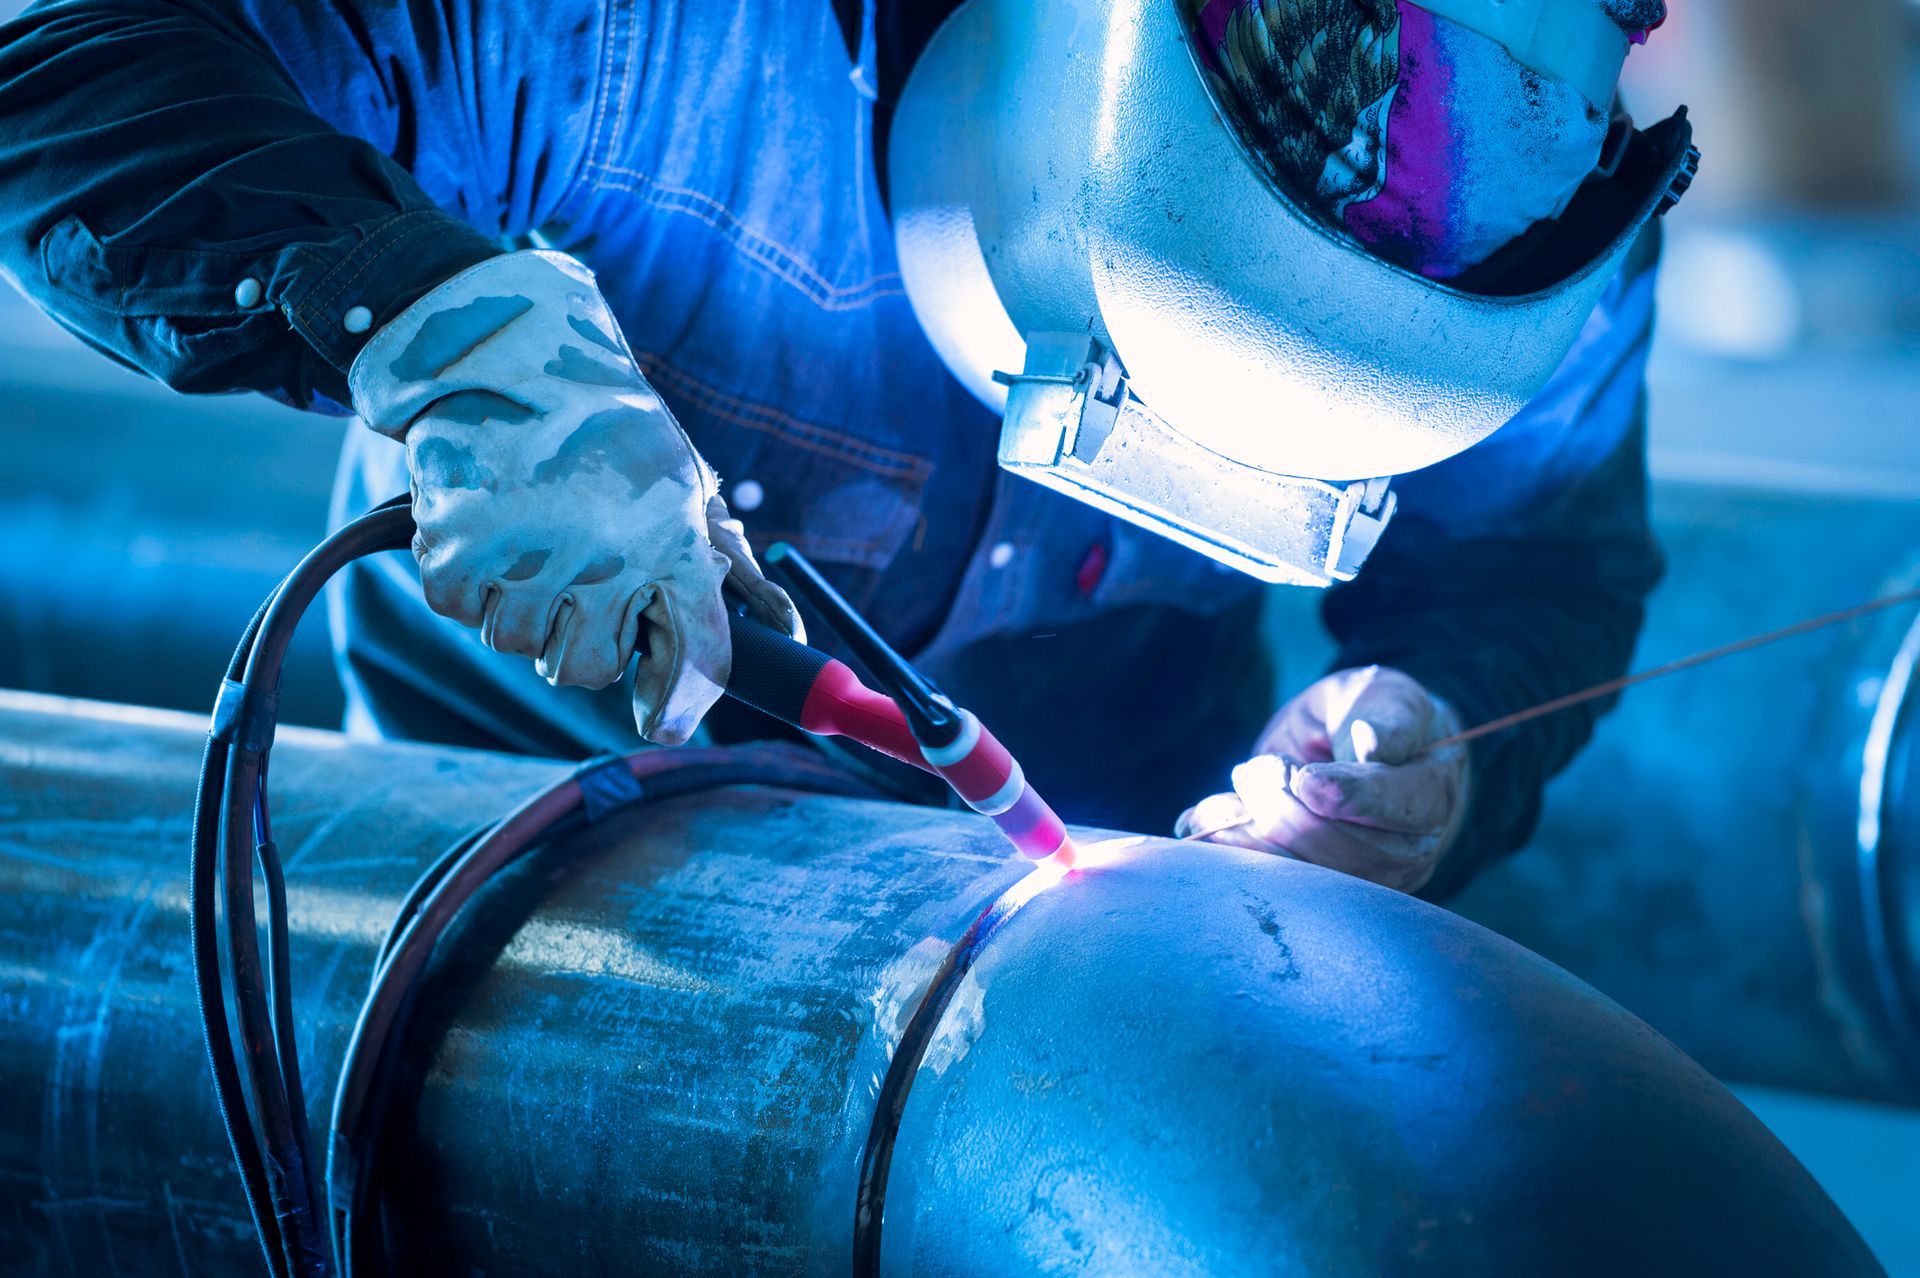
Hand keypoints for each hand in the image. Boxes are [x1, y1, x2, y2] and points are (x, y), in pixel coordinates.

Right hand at [349, 250, 797, 744]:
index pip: (697, 657)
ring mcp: (533, 561)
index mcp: (677, 543)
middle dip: (579, 640)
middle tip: (570, 587)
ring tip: (525, 536)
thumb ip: (719, 554)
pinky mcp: (463, 551)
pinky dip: (465, 578)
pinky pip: (462, 609)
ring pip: (520, 643)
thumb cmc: (605, 418)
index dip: (680, 704)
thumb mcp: (681, 476)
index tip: (660, 723)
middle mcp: (610, 563)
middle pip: (590, 669)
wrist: (510, 347)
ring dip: (518, 605)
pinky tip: (482, 524)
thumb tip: (789, 625)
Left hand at [1176, 666, 1470, 892]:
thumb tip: (1374, 745)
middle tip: (1254, 769)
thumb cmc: (1373, 712)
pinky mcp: (1329, 892)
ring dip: (1254, 837)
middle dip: (1288, 811)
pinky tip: (1204, 823)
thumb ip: (1386, 716)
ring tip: (1222, 799)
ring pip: (1310, 876)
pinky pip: (1282, 886)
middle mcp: (1412, 846)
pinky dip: (1236, 854)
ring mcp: (1372, 878)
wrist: (1359, 745)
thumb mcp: (1382, 695)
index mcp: (1433, 791)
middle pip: (1348, 848)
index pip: (1399, 805)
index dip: (1350, 796)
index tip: (1303, 777)